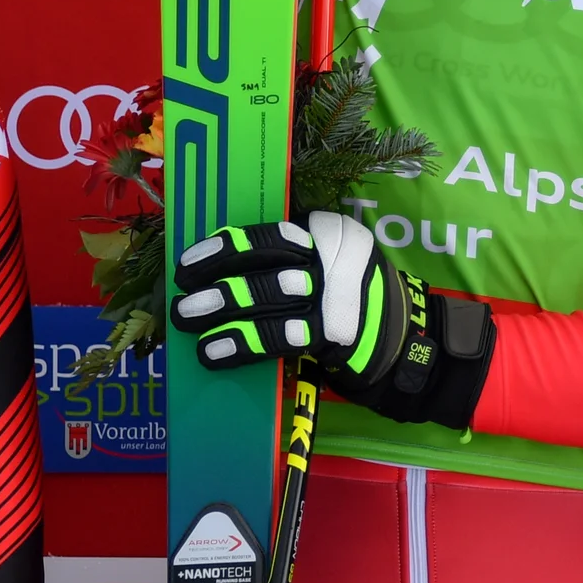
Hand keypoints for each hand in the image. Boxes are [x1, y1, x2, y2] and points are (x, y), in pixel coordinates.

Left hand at [171, 211, 494, 427]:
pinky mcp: (333, 333)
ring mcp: (336, 293)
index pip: (269, 234)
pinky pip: (276, 336)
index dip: (223, 247)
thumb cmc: (349, 302)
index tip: (187, 263)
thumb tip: (216, 266)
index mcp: (331, 229)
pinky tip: (213, 353)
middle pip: (264, 262)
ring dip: (219, 310)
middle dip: (215, 279)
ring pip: (266, 295)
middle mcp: (335, 254)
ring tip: (187, 320)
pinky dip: (239, 344)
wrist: (403, 343)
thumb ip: (285, 258)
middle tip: (179, 297)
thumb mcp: (327, 263)